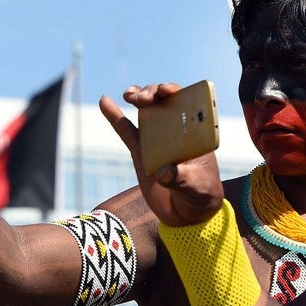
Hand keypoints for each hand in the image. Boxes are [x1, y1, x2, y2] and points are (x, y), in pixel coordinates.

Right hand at [100, 85, 223, 226]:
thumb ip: (181, 179)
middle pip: (163, 102)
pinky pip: (125, 131)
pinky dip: (114, 116)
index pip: (186, 103)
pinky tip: (104, 101)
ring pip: (146, 111)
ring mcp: (157, 139)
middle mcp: (176, 129)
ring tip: (129, 95)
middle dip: (152, 93)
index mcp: (195, 131)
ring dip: (137, 96)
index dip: (174, 91)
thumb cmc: (200, 195)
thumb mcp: (196, 187)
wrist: (187, 214)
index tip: (165, 91)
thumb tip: (163, 172)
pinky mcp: (140, 152)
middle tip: (142, 99)